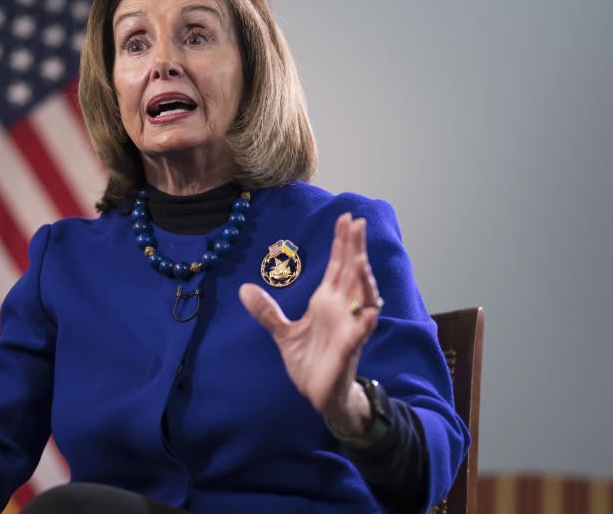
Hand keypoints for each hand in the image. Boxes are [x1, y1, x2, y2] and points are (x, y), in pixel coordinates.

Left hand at [240, 212, 380, 436]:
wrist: (318, 394)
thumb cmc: (309, 360)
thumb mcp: (282, 332)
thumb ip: (267, 311)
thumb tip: (244, 289)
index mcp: (327, 302)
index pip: (338, 266)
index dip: (342, 243)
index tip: (346, 219)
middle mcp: (342, 310)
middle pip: (352, 273)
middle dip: (356, 249)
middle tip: (358, 222)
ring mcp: (348, 328)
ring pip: (362, 299)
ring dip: (364, 280)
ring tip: (361, 260)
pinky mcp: (349, 350)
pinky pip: (359, 334)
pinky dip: (364, 323)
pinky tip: (368, 312)